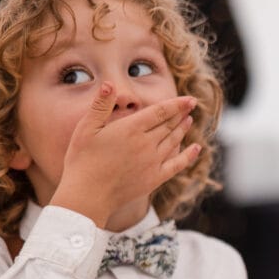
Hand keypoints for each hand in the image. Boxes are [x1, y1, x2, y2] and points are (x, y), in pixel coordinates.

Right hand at [52, 83, 200, 226]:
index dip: (177, 104)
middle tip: (190, 107)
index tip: (190, 99)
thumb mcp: (86, 128)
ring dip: (183, 130)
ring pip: (173, 142)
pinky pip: (177, 164)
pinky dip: (188, 155)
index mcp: (131, 129)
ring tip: (189, 121)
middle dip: (181, 114)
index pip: (160, 112)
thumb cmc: (82, 160)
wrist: (87, 195)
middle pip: (169, 125)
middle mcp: (146, 144)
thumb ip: (100, 105)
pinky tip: (196, 148)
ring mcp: (152, 162)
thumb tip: (109, 84)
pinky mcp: (154, 178)